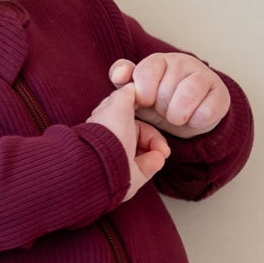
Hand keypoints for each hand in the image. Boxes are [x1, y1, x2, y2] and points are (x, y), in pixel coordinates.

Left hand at [88, 80, 172, 197]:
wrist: (103, 162)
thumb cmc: (108, 130)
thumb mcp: (118, 103)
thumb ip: (127, 93)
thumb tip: (133, 85)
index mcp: (110, 125)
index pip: (135, 120)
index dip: (146, 118)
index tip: (155, 119)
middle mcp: (115, 142)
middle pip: (146, 136)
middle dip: (155, 138)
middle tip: (160, 143)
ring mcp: (123, 160)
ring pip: (151, 151)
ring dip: (157, 150)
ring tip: (158, 153)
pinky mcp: (130, 176)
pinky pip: (149, 166)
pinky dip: (153, 163)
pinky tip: (154, 161)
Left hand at [109, 52, 228, 139]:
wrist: (189, 118)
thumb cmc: (158, 103)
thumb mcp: (137, 93)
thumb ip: (123, 81)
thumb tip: (120, 73)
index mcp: (159, 60)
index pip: (145, 72)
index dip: (144, 94)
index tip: (146, 102)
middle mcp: (183, 62)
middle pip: (165, 90)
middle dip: (161, 108)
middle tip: (164, 109)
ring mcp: (205, 76)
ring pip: (187, 96)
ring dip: (177, 115)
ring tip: (176, 117)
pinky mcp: (222, 95)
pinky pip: (206, 112)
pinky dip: (196, 122)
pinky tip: (194, 118)